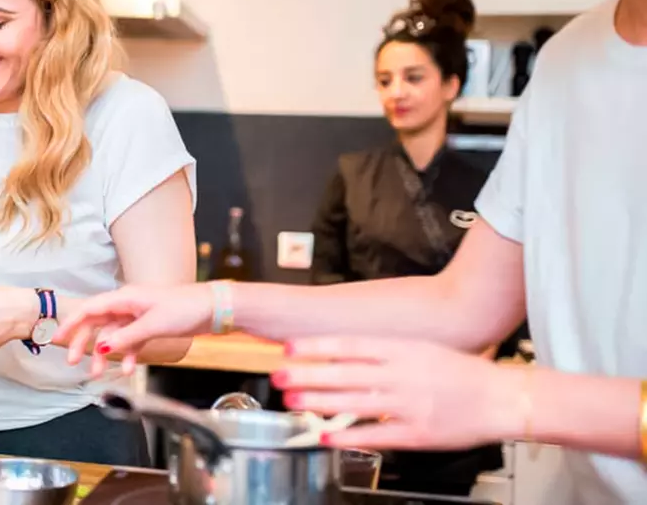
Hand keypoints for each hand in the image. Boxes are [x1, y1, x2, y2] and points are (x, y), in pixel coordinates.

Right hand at [54, 283, 212, 366]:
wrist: (212, 309)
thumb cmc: (186, 307)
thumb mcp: (152, 324)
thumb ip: (126, 337)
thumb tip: (102, 346)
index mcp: (125, 297)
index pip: (90, 309)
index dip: (72, 323)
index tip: (58, 338)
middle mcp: (128, 304)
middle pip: (97, 323)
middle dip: (84, 342)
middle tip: (72, 361)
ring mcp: (138, 315)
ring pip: (113, 335)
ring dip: (105, 354)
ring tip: (97, 373)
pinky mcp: (149, 325)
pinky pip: (130, 341)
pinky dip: (127, 355)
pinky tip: (128, 369)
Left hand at [273, 336, 520, 450]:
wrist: (503, 398)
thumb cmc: (462, 371)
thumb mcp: (420, 348)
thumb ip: (383, 351)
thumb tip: (343, 351)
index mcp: (403, 350)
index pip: (350, 345)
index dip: (317, 346)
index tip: (289, 347)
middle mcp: (402, 375)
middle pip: (345, 374)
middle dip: (307, 375)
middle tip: (278, 375)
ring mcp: (409, 405)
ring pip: (355, 404)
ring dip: (319, 403)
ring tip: (293, 401)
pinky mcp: (418, 434)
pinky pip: (376, 435)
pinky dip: (348, 436)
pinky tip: (326, 437)